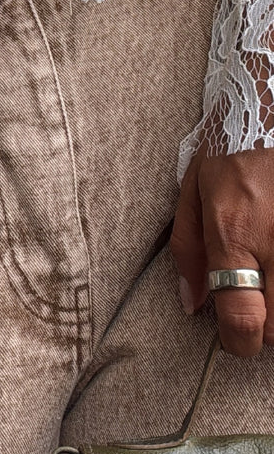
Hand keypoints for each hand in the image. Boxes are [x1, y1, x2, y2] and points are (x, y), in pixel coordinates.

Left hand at [171, 146, 273, 355]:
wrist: (270, 109)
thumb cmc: (232, 147)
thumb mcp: (194, 189)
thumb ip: (188, 249)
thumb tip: (191, 302)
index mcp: (235, 231)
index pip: (242, 317)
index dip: (237, 344)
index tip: (233, 341)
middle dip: (264, 329)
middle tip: (254, 309)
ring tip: (269, 283)